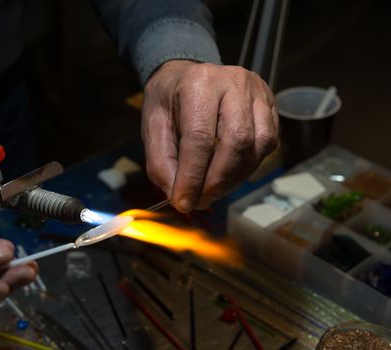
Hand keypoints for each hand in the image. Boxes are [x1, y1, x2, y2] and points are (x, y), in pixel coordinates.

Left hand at [142, 60, 278, 212]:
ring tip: (212, 190)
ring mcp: (257, 92)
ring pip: (257, 146)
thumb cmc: (168, 100)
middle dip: (217, 181)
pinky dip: (248, 167)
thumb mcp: (152, 126)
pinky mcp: (270, 105)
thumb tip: (178, 195)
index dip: (193, 176)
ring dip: (235, 178)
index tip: (183, 202)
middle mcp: (234, 82)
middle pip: (236, 142)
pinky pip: (267, 144)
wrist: (186, 75)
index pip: (200, 138)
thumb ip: (161, 161)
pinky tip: (229, 174)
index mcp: (199, 83)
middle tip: (200, 201)